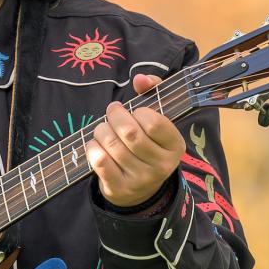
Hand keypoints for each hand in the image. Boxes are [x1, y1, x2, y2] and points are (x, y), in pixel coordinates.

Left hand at [87, 74, 185, 207]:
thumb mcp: (157, 120)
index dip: (138, 112)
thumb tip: (140, 78)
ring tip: (103, 128)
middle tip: (112, 112)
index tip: (133, 111)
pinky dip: (93, 147)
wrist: (140, 189)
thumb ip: (152, 92)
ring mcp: (140, 180)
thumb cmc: (147, 144)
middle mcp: (161, 166)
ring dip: (101, 130)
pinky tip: (96, 145)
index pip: (154, 122)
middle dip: (114, 116)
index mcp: (175, 146)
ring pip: (112, 145)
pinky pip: (100, 161)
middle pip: (129, 133)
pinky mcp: (120, 189)